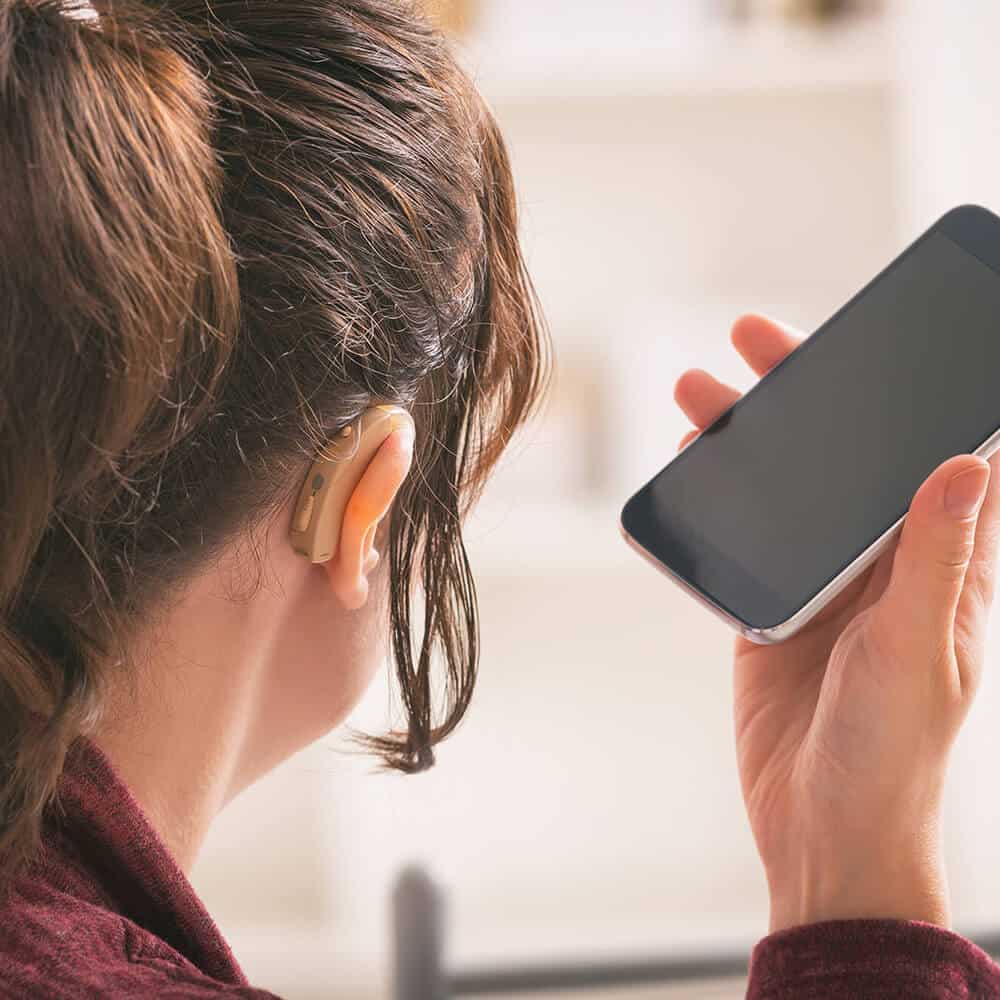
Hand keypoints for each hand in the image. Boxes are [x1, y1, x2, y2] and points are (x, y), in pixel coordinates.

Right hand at [675, 315, 999, 933]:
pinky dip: (715, 500)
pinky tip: (689, 468)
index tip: (878, 334)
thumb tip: (965, 463)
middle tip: (757, 339)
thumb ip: (934, 561)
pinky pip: (742, 538)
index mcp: (939, 565)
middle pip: (842, 457)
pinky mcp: (768, 608)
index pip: (934, 455)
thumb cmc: (890, 753)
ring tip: (700, 395)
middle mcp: (880, 563)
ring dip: (747, 441)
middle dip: (803, 395)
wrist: (822, 830)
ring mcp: (819, 584)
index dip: (912, 392)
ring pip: (784, 490)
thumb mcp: (913, 651)